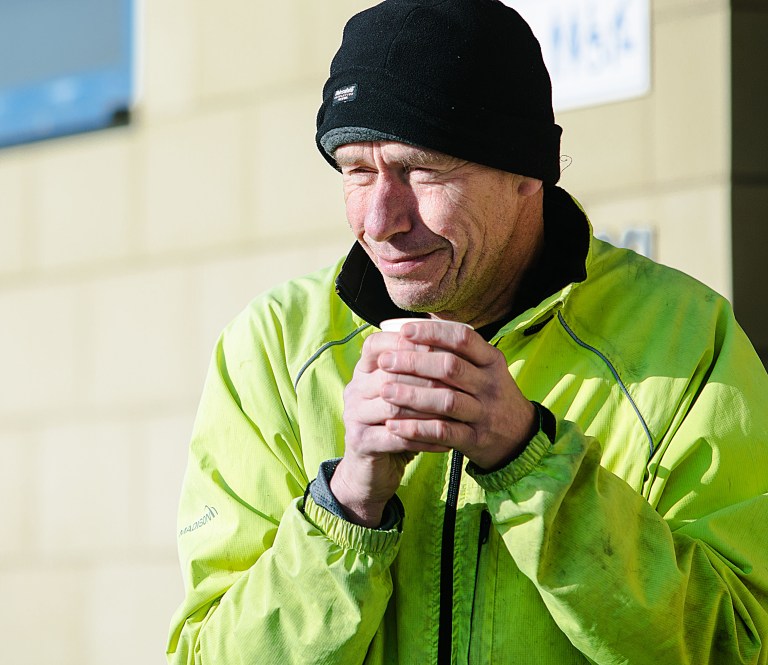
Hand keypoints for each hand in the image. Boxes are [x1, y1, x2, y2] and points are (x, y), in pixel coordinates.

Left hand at [332, 321, 534, 526]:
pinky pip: (443, 433)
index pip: (463, 339)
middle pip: (450, 367)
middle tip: (385, 361)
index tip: (404, 331)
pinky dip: (416, 429)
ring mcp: (484, 413)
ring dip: (412, 395)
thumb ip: (458, 352)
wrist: (519, 437)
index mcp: (491, 361)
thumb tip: (414, 328)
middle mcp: (490, 384)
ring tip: (384, 391)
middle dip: (414, 362)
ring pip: (445, 401)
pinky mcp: (475, 439)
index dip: (432, 333)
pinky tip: (393, 425)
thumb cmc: (490, 396)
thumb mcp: (485, 369)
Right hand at [332, 330, 451, 526]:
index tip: (442, 347)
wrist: (370, 470)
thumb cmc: (396, 424)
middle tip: (460, 382)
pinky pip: (398, 437)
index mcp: (363, 370)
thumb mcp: (402, 392)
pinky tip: (448, 441)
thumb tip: (453, 342)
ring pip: (395, 406)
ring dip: (429, 409)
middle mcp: (354, 389)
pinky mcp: (360, 442)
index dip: (408, 343)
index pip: (377, 344)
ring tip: (457, 411)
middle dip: (428, 377)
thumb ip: (417, 369)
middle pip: (390, 374)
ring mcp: (354, 415)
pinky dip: (425, 438)